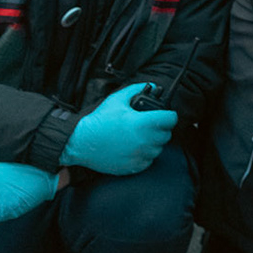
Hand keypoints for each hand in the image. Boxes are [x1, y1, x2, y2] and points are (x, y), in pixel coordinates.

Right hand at [60, 83, 176, 174]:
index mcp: (142, 123)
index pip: (171, 119)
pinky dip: (145, 154)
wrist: (81, 142)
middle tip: (150, 124)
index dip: (168, 115)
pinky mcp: (134, 167)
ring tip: (140, 136)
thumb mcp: (117, 99)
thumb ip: (136, 90)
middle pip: (167, 134)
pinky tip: (134, 147)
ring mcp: (139, 156)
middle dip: (161, 128)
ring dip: (154, 142)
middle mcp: (144, 141)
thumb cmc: (99, 121)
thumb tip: (152, 86)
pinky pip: (149, 161)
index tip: (164, 115)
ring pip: (159, 148)